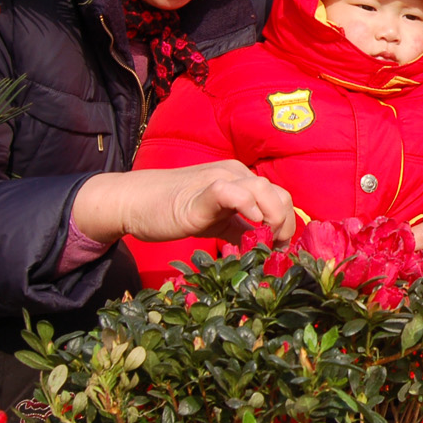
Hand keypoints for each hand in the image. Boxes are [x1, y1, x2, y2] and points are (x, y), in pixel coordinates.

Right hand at [74, 162, 296, 245]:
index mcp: (241, 180)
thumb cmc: (173, 211)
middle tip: (276, 249)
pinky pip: (232, 191)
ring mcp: (218, 179)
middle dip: (286, 224)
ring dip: (274, 217)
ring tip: (265, 242)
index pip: (279, 196)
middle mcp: (235, 173)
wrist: (134, 201)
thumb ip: (241, 230)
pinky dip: (247, 206)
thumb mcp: (216, 223)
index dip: (288, 223)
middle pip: (279, 193)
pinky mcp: (201, 192)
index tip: (281, 248)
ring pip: (263, 188)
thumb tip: (267, 249)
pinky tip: (250, 224)